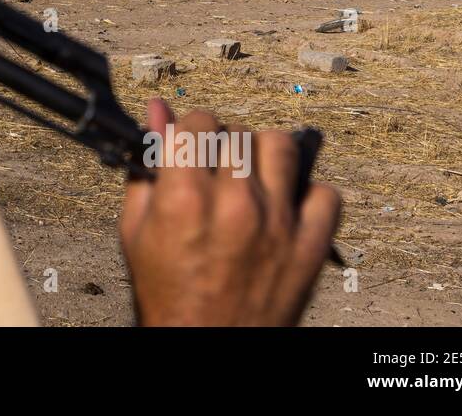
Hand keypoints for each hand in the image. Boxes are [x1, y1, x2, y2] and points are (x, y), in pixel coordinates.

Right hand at [119, 100, 340, 325]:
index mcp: (184, 197)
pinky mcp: (309, 246)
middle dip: (221, 141)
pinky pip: (325, 193)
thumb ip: (145, 168)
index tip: (188, 142)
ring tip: (250, 174)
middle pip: (237, 131)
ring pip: (281, 146)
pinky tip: (284, 205)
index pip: (197, 122)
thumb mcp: (135, 230)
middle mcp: (234, 204)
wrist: (206, 347)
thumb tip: (156, 114)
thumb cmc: (167, 294)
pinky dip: (307, 194)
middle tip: (214, 166)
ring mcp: (277, 223)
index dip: (189, 129)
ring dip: (262, 153)